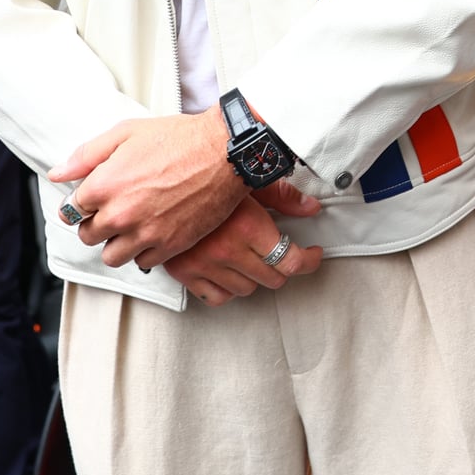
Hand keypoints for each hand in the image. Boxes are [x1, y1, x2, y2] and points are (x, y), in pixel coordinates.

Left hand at [52, 109, 247, 272]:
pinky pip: (142, 262)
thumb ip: (86, 155)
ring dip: (117, 243)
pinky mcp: (169, 246)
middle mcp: (120, 214)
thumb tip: (58, 174)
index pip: (71, 211)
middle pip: (88, 236)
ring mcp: (145, 233)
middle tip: (115, 210)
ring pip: (111, 256)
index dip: (82, 203)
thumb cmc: (179, 138)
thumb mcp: (126, 133)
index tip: (93, 199)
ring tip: (131, 225)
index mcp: (104, 185)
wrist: (224, 152)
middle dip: (97, 223)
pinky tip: (154, 230)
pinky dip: (144, 251)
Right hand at [163, 192, 323, 306]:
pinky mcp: (184, 273)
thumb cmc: (207, 176)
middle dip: (283, 267)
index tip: (313, 256)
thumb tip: (310, 208)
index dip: (309, 261)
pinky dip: (227, 289)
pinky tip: (230, 272)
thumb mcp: (249, 181)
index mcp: (248, 226)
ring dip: (254, 277)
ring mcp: (204, 265)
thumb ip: (283, 197)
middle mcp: (228, 250)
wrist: (160, 182)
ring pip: (246, 289)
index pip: (291, 261)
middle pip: (272, 278)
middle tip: (284, 254)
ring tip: (251, 257)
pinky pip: (217, 297)